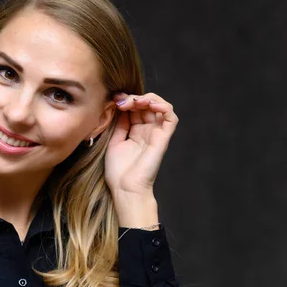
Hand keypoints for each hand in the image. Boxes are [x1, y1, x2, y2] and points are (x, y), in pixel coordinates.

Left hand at [104, 92, 178, 224]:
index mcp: (136, 131)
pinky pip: (171, 118)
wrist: (125, 188)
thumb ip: (119, 124)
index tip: (114, 98)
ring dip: (148, 98)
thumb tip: (120, 106)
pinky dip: (164, 107)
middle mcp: (148, 130)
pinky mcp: (163, 138)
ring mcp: (156, 134)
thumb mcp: (114, 141)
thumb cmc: (118, 170)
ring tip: (135, 101)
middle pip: (147, 104)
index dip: (127, 99)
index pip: (136, 108)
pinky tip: (150, 104)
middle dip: (134, 98)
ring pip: (161, 106)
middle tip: (121, 101)